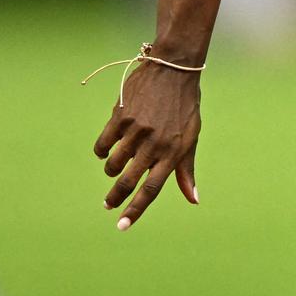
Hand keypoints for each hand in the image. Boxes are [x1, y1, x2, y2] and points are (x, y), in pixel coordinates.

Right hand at [92, 61, 201, 229]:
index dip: (136, 210)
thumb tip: (194, 200)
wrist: (174, 68)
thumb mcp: (191, 137)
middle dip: (115, 198)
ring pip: (113, 164)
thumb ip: (187, 170)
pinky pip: (102, 144)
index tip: (121, 226)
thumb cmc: (185, 106)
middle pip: (129, 181)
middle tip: (107, 205)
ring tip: (113, 169)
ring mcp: (136, 129)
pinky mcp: (121, 116)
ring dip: (111, 171)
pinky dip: (102, 151)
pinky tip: (105, 150)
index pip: (152, 189)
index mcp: (174, 151)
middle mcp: (155, 143)